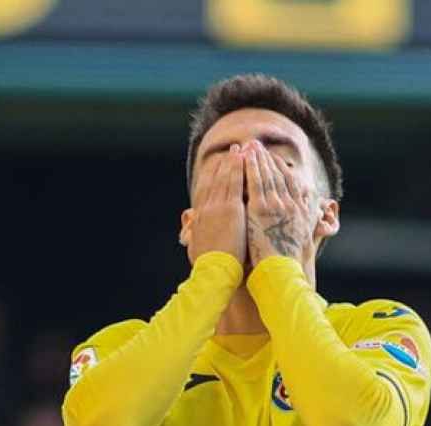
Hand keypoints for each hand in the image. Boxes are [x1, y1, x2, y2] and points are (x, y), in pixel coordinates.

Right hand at [186, 147, 245, 264]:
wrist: (214, 272)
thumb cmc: (207, 266)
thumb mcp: (195, 248)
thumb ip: (192, 235)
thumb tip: (185, 231)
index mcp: (199, 217)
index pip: (205, 191)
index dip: (212, 176)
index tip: (218, 166)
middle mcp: (207, 208)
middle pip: (215, 180)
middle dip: (224, 164)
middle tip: (232, 151)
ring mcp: (218, 206)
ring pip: (225, 177)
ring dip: (233, 161)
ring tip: (240, 148)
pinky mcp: (231, 208)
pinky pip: (236, 182)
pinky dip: (239, 168)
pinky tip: (245, 157)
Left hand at [243, 141, 316, 267]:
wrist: (282, 272)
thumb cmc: (290, 262)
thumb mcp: (306, 239)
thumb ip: (309, 224)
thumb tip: (320, 220)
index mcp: (300, 210)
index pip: (291, 182)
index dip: (281, 169)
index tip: (273, 158)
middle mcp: (290, 204)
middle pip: (278, 175)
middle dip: (267, 158)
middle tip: (258, 145)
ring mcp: (275, 205)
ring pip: (266, 175)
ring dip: (258, 158)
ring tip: (250, 146)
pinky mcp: (260, 209)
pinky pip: (254, 183)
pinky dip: (249, 168)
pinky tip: (243, 157)